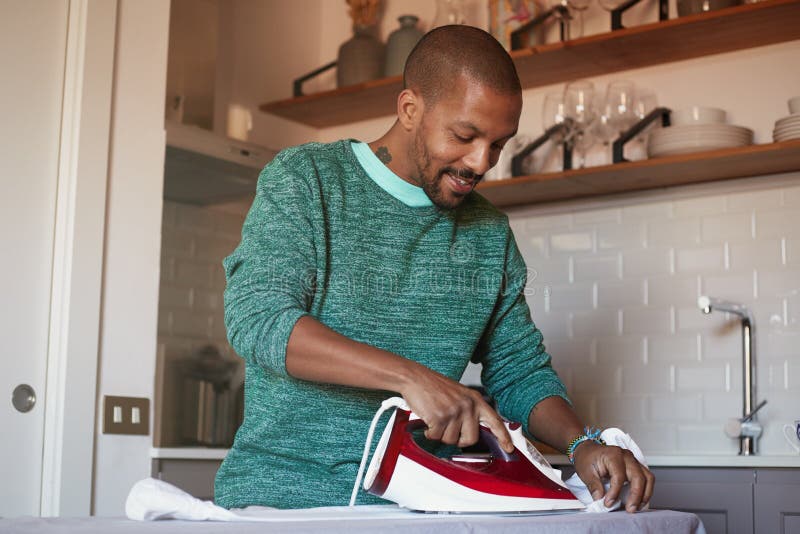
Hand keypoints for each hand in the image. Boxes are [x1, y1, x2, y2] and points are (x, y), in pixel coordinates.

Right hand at [399, 365, 513, 452]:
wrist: (415, 378)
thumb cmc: (433, 386)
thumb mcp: (458, 394)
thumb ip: (468, 410)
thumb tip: (472, 431)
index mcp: (474, 400)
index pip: (494, 421)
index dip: (503, 436)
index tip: (509, 447)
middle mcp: (467, 406)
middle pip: (471, 439)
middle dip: (458, 439)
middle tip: (449, 429)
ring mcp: (454, 412)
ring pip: (451, 440)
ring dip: (440, 434)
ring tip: (435, 418)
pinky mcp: (440, 418)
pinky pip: (436, 437)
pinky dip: (429, 433)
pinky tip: (428, 421)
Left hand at [572, 440, 654, 512]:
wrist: (588, 451)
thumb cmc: (587, 458)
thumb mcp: (586, 472)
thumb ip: (594, 486)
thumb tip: (600, 499)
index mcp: (613, 455)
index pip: (619, 476)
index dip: (615, 492)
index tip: (608, 503)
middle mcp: (626, 456)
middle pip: (638, 477)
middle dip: (636, 496)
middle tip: (629, 509)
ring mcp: (633, 460)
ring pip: (647, 478)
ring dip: (645, 494)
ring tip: (636, 507)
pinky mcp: (636, 466)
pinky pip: (647, 478)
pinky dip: (646, 490)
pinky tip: (639, 500)